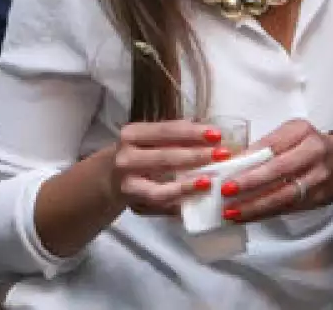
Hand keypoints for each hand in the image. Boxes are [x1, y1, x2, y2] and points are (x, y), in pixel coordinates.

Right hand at [109, 121, 232, 216]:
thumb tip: (210, 132)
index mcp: (132, 133)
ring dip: (189, 182)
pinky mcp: (134, 202)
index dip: (192, 132)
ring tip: (210, 179)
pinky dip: (180, 198)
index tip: (217, 134)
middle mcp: (126, 156)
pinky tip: (197, 195)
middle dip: (196, 155)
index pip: (166, 130)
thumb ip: (175, 135)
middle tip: (222, 155)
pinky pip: (161, 201)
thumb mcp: (150, 138)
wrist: (111, 178)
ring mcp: (127, 182)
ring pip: (161, 184)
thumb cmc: (139, 153)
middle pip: (165, 155)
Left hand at [218, 119, 332, 222]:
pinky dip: (265, 214)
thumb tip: (235, 161)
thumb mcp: (292, 133)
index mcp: (303, 132)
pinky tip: (247, 217)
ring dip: (255, 206)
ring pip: (284, 195)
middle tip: (226, 191)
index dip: (250, 158)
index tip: (227, 168)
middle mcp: (314, 154)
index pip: (273, 145)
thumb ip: (267, 144)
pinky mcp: (317, 199)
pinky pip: (288, 208)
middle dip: (250, 183)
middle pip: (279, 170)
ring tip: (232, 212)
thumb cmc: (310, 144)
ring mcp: (318, 179)